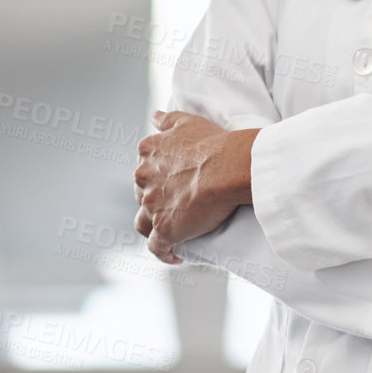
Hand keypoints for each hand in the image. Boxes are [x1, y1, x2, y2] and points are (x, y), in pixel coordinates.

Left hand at [133, 110, 256, 263]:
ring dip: (155, 227)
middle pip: (143, 195)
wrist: (229, 167)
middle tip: (178, 206)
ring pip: (144, 222)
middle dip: (155, 201)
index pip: (144, 171)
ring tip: (174, 231)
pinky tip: (175, 256)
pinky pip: (157, 247)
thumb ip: (168, 120)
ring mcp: (152, 205)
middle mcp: (143, 178)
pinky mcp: (164, 229)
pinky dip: (164, 253)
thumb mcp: (188, 122)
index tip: (171, 186)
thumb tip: (155, 116)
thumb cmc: (214, 143)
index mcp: (147, 153)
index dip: (155, 180)